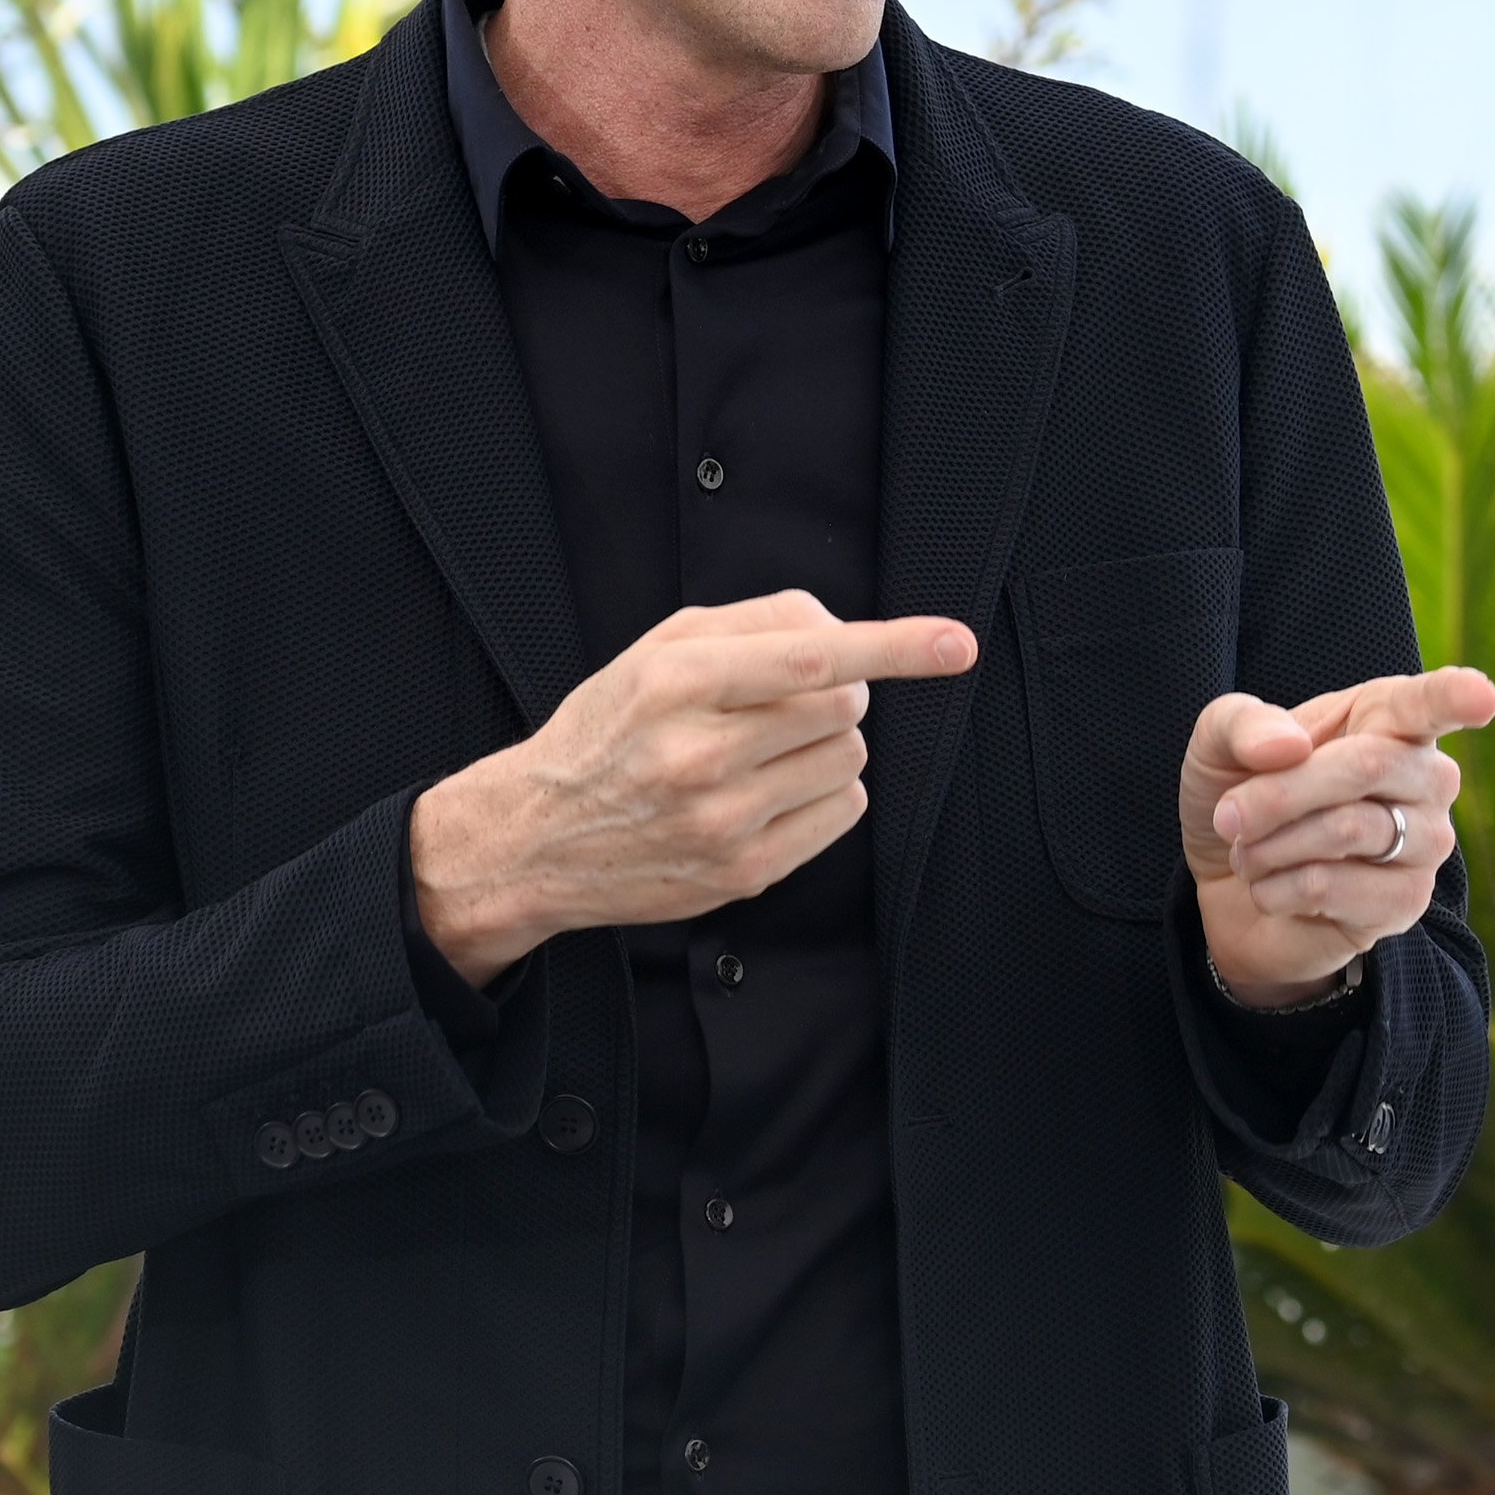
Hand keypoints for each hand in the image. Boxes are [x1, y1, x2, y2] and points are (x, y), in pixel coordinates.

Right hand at [409, 592, 977, 985]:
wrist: (538, 836)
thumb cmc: (609, 730)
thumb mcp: (658, 650)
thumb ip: (754, 623)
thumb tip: (842, 631)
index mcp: (679, 683)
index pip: (811, 656)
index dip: (894, 646)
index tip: (956, 643)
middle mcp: (702, 753)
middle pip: (844, 706)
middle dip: (833, 693)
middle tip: (780, 704)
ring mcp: (725, 820)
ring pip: (850, 759)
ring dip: (828, 745)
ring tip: (764, 751)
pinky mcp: (744, 871)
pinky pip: (842, 812)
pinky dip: (825, 793)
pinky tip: (769, 792)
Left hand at [1180, 666, 1494, 1004]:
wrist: (1231, 888)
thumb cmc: (1240, 796)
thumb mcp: (1219, 745)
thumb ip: (1242, 726)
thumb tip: (1288, 747)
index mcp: (1389, 717)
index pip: (1431, 702)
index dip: (1456, 696)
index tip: (1480, 697)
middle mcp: (1424, 775)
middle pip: (1368, 765)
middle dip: (1281, 792)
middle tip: (1230, 815)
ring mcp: (1426, 842)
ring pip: (1347, 828)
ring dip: (1271, 844)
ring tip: (1250, 852)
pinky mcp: (1406, 902)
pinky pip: (1332, 886)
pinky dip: (1277, 888)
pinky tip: (1274, 889)